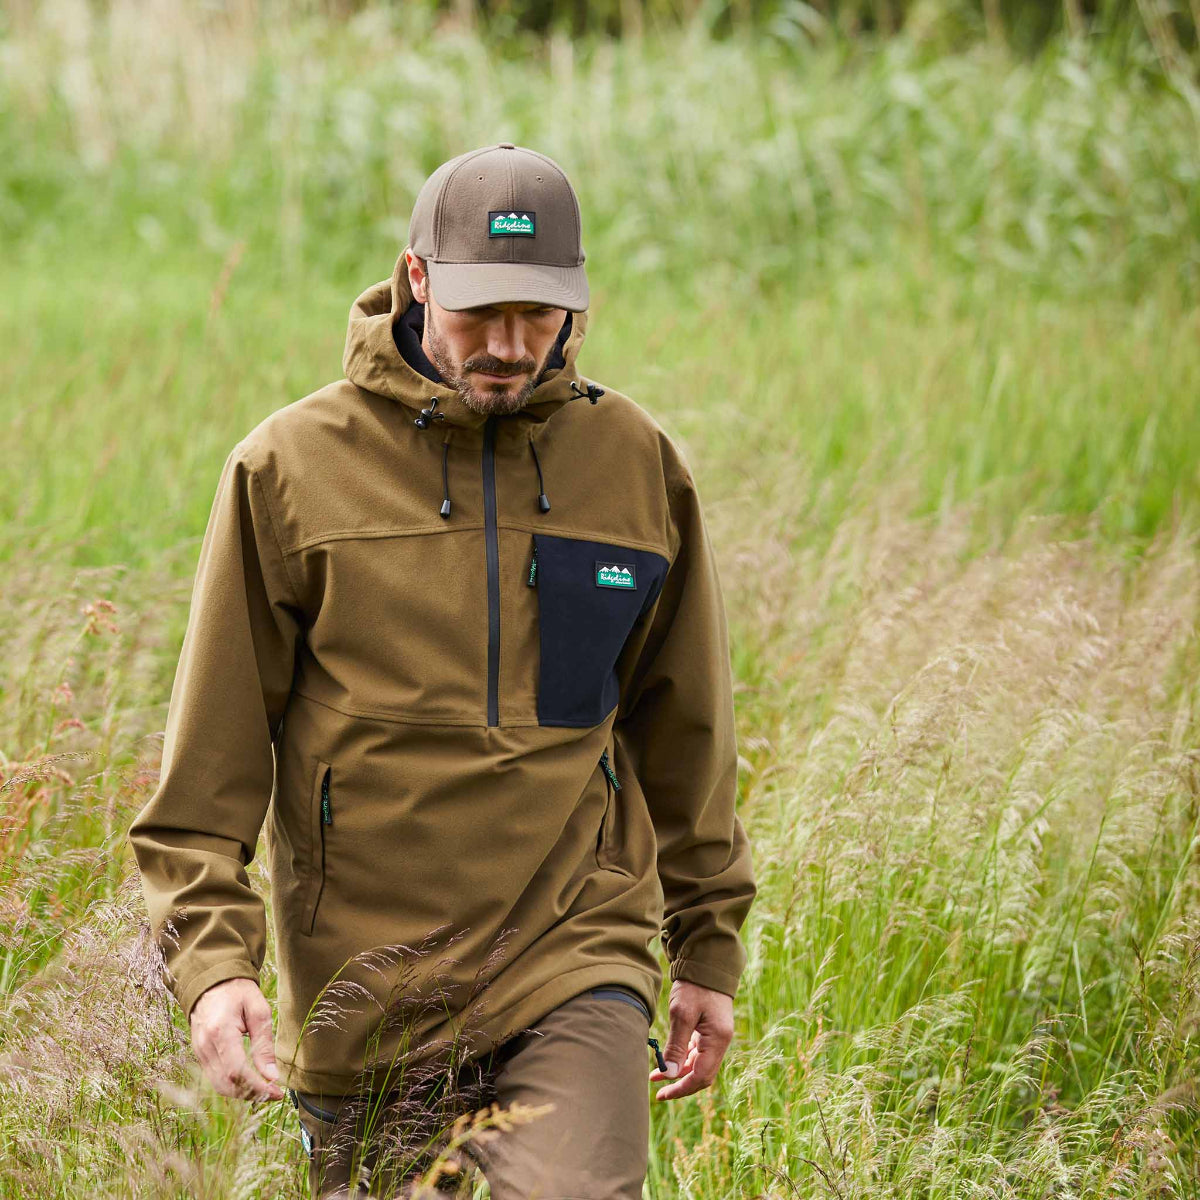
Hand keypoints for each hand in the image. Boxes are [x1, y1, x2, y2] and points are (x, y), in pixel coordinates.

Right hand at [189, 977, 284, 1101]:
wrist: (212, 982)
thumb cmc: (238, 992)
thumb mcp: (259, 1010)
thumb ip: (264, 1044)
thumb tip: (272, 1075)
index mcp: (220, 1032)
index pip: (237, 1071)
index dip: (257, 1087)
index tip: (277, 1092)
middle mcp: (205, 1046)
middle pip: (226, 1084)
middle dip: (251, 1093)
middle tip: (274, 1093)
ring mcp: (199, 1052)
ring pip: (219, 1085)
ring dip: (242, 1093)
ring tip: (264, 1089)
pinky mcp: (199, 1055)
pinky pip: (214, 1078)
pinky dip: (232, 1085)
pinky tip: (249, 1081)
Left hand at [649, 979, 734, 1100]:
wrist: (707, 962)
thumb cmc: (695, 985)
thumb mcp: (682, 1013)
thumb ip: (676, 1045)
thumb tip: (668, 1074)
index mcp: (717, 1039)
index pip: (701, 1076)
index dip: (681, 1088)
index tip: (662, 1094)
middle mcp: (720, 1041)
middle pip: (701, 1073)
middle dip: (679, 1083)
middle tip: (658, 1090)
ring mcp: (716, 1035)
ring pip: (698, 1063)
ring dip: (678, 1071)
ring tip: (656, 1075)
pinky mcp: (710, 1029)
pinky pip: (697, 1051)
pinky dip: (682, 1057)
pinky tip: (667, 1059)